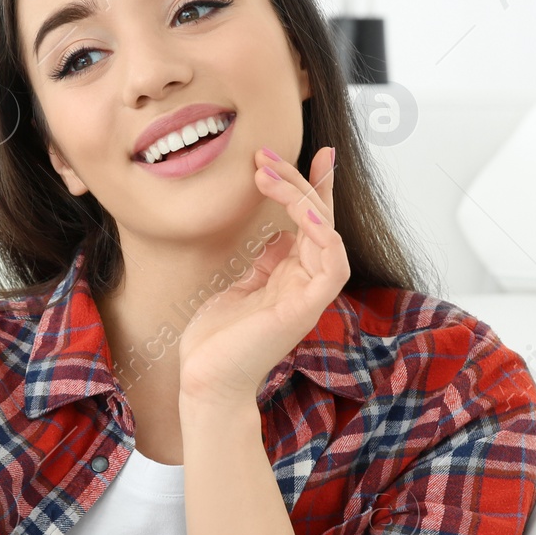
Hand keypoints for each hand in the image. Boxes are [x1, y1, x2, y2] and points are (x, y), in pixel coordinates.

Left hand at [177, 145, 346, 404]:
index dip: (316, 187)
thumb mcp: (240, 287)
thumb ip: (265, 263)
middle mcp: (306, 282)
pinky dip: (321, 232)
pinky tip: (299, 209)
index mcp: (292, 277)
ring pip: (325, 232)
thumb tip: (278, 235)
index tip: (315, 153)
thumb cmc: (217, 342)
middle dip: (299, 181)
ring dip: (302, 197)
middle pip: (319, 220)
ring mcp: (309, 295)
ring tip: (267, 174)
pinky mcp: (305, 308)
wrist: (205, 381)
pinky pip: (330, 262)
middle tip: (265, 157)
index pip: (313, 223)